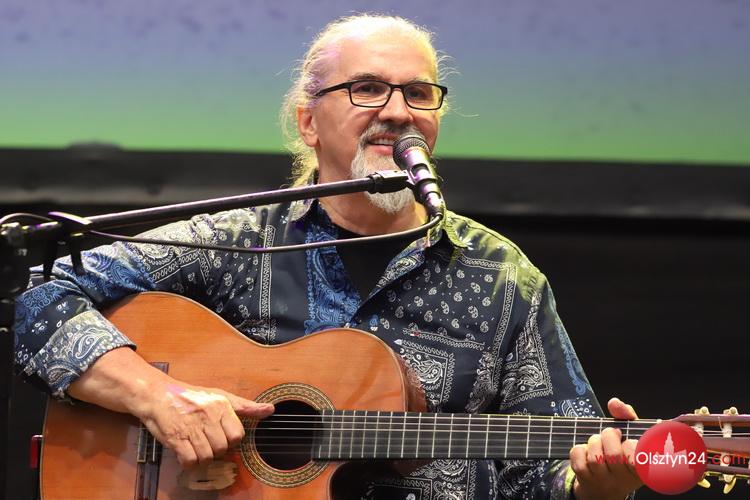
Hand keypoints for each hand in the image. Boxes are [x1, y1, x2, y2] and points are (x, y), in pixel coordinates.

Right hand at [137, 380, 273, 467]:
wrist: (157, 394)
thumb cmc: (190, 397)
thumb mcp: (220, 395)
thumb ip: (245, 406)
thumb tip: (270, 410)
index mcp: (220, 405)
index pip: (237, 435)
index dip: (230, 439)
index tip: (221, 435)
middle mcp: (208, 416)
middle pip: (223, 448)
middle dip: (216, 448)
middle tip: (206, 440)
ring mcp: (191, 428)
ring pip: (207, 457)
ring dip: (202, 456)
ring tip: (196, 445)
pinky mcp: (175, 438)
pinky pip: (190, 461)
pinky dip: (189, 462)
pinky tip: (186, 452)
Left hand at [570, 397, 642, 499]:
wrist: (604, 488)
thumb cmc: (621, 456)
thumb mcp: (631, 437)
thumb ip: (626, 416)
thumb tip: (614, 403)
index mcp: (641, 470)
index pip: (639, 461)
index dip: (632, 447)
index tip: (629, 441)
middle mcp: (623, 480)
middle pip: (614, 455)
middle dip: (609, 436)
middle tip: (611, 434)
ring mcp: (603, 481)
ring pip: (594, 457)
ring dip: (594, 442)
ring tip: (599, 443)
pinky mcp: (585, 479)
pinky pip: (578, 456)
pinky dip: (579, 449)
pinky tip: (587, 452)